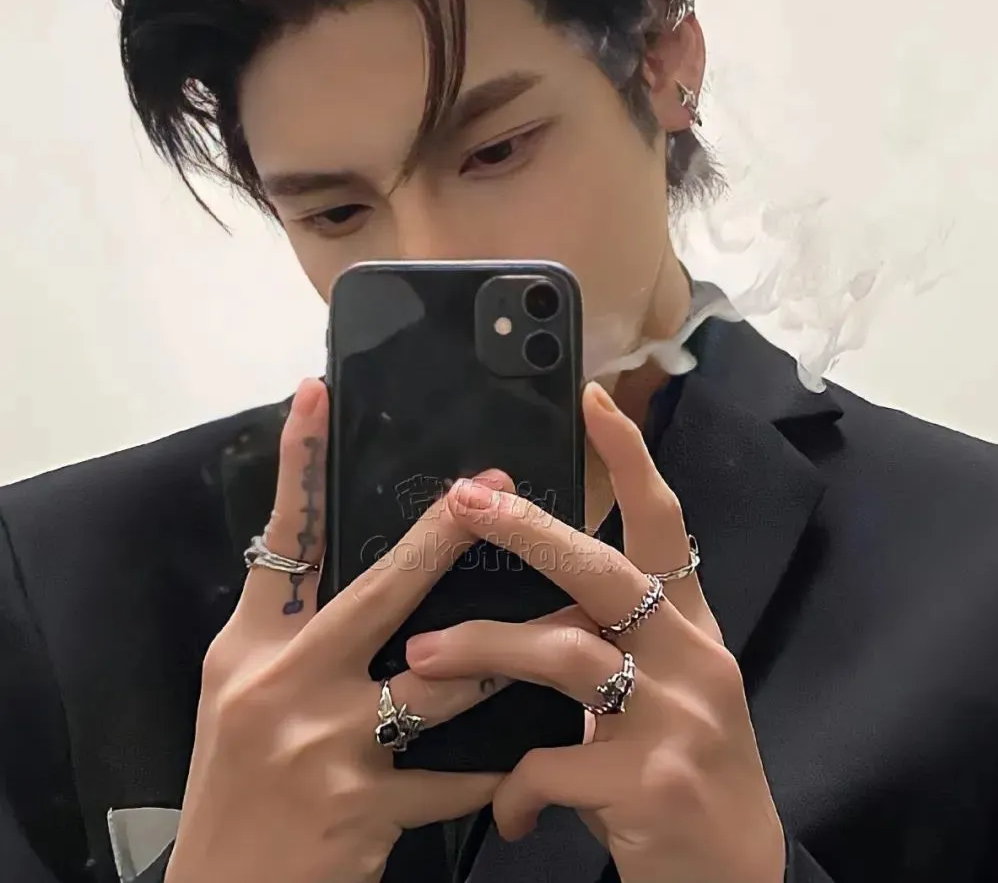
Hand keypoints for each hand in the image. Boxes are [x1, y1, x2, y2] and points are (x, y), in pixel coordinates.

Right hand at [167, 379, 510, 882]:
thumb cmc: (235, 795)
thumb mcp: (242, 699)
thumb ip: (295, 637)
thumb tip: (358, 576)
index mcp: (249, 648)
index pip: (281, 540)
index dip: (298, 464)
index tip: (317, 396)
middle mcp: (282, 683)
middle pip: (378, 590)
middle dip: (441, 539)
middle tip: (489, 490)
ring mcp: (325, 744)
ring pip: (439, 680)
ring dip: (501, 656)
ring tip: (556, 629)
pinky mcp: (364, 805)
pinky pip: (455, 773)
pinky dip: (494, 764)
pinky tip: (530, 757)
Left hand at [405, 383, 785, 882]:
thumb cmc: (685, 773)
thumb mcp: (661, 694)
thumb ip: (608, 646)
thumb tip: (521, 615)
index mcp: (690, 627)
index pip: (666, 523)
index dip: (632, 457)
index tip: (594, 397)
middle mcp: (693, 658)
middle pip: (606, 572)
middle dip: (531, 531)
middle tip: (466, 499)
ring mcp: (678, 720)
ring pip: (565, 656)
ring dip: (484, 653)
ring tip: (421, 659)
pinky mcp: (651, 787)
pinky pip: (552, 765)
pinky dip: (514, 785)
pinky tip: (506, 810)